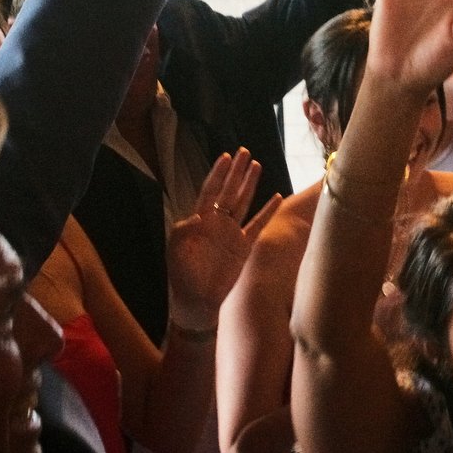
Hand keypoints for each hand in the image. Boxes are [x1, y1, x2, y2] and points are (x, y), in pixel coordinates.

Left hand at [166, 149, 283, 330]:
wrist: (197, 300)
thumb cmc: (182, 276)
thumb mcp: (175, 251)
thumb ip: (183, 231)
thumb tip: (198, 216)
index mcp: (200, 221)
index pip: (210, 191)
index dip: (217, 174)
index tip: (225, 157)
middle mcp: (217, 223)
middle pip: (229, 191)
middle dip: (236, 172)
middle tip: (244, 151)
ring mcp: (232, 234)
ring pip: (243, 203)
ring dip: (250, 185)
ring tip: (256, 165)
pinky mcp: (244, 247)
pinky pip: (258, 224)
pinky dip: (268, 211)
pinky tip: (276, 196)